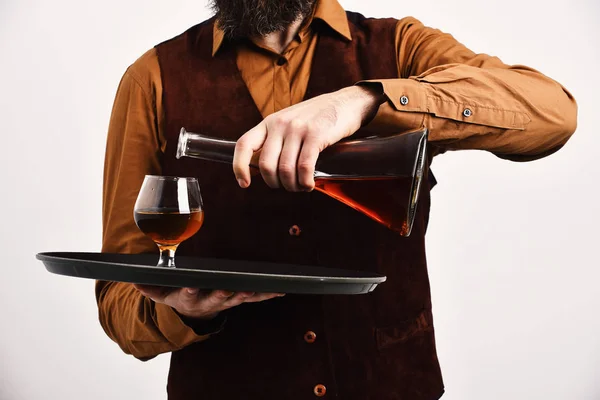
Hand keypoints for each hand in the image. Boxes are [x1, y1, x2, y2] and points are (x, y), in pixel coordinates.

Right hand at [134, 284, 283, 319]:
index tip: (191, 285)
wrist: (192, 314)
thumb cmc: (177, 297)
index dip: (190, 290)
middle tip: (231, 289)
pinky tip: (281, 290)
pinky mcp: (237, 298)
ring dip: (251, 294)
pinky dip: (267, 294)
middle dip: (224, 293)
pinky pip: (254, 297)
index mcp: (189, 298)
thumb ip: (149, 287)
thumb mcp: (160, 293)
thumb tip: (133, 280)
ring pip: (239, 297)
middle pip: (217, 297)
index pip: (188, 294)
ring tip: (264, 289)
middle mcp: (208, 302)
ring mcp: (225, 301)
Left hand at [233, 84, 383, 191]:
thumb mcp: (290, 122)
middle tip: (287, 187)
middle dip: (275, 183)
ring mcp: (298, 129)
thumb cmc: (318, 117)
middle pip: (266, 165)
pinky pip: (304, 167)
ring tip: (301, 186)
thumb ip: (277, 140)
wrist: (347, 102)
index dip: (239, 167)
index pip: (244, 144)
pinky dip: (305, 182)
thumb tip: (266, 170)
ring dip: (293, 186)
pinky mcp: (316, 135)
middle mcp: (280, 124)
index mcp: (269, 122)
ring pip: (285, 170)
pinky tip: (309, 184)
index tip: (244, 184)